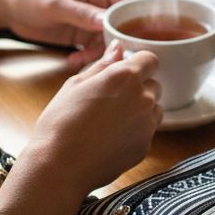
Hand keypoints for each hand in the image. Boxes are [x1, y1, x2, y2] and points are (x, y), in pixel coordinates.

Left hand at [0, 0, 130, 69]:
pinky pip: (94, 50)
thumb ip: (81, 13)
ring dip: (100, 54)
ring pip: (109, 42)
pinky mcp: (81, 35)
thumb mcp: (56, 5)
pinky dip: (87, 58)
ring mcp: (91, 21)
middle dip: (119, 43)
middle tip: (110, 59)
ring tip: (81, 60)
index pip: (131, 4)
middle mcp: (100, 4)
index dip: (141, 21)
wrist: (8, 6)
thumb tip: (106, 22)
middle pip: (124, 26)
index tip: (141, 41)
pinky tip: (73, 61)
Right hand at [7, 40, 161, 201]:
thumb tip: (117, 49)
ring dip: (141, 109)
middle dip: (139, 87)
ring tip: (111, 120)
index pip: (151, 59)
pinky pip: (147, 131)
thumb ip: (102, 65)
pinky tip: (111, 137)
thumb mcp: (76, 84)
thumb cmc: (61, 123)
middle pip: (154, 85)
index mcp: (125, 77)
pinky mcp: (146, 147)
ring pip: (154, 109)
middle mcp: (143, 98)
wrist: (60, 165)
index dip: (139, 63)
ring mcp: (147, 125)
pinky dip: (136, 131)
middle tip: (112, 99)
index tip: (127, 71)